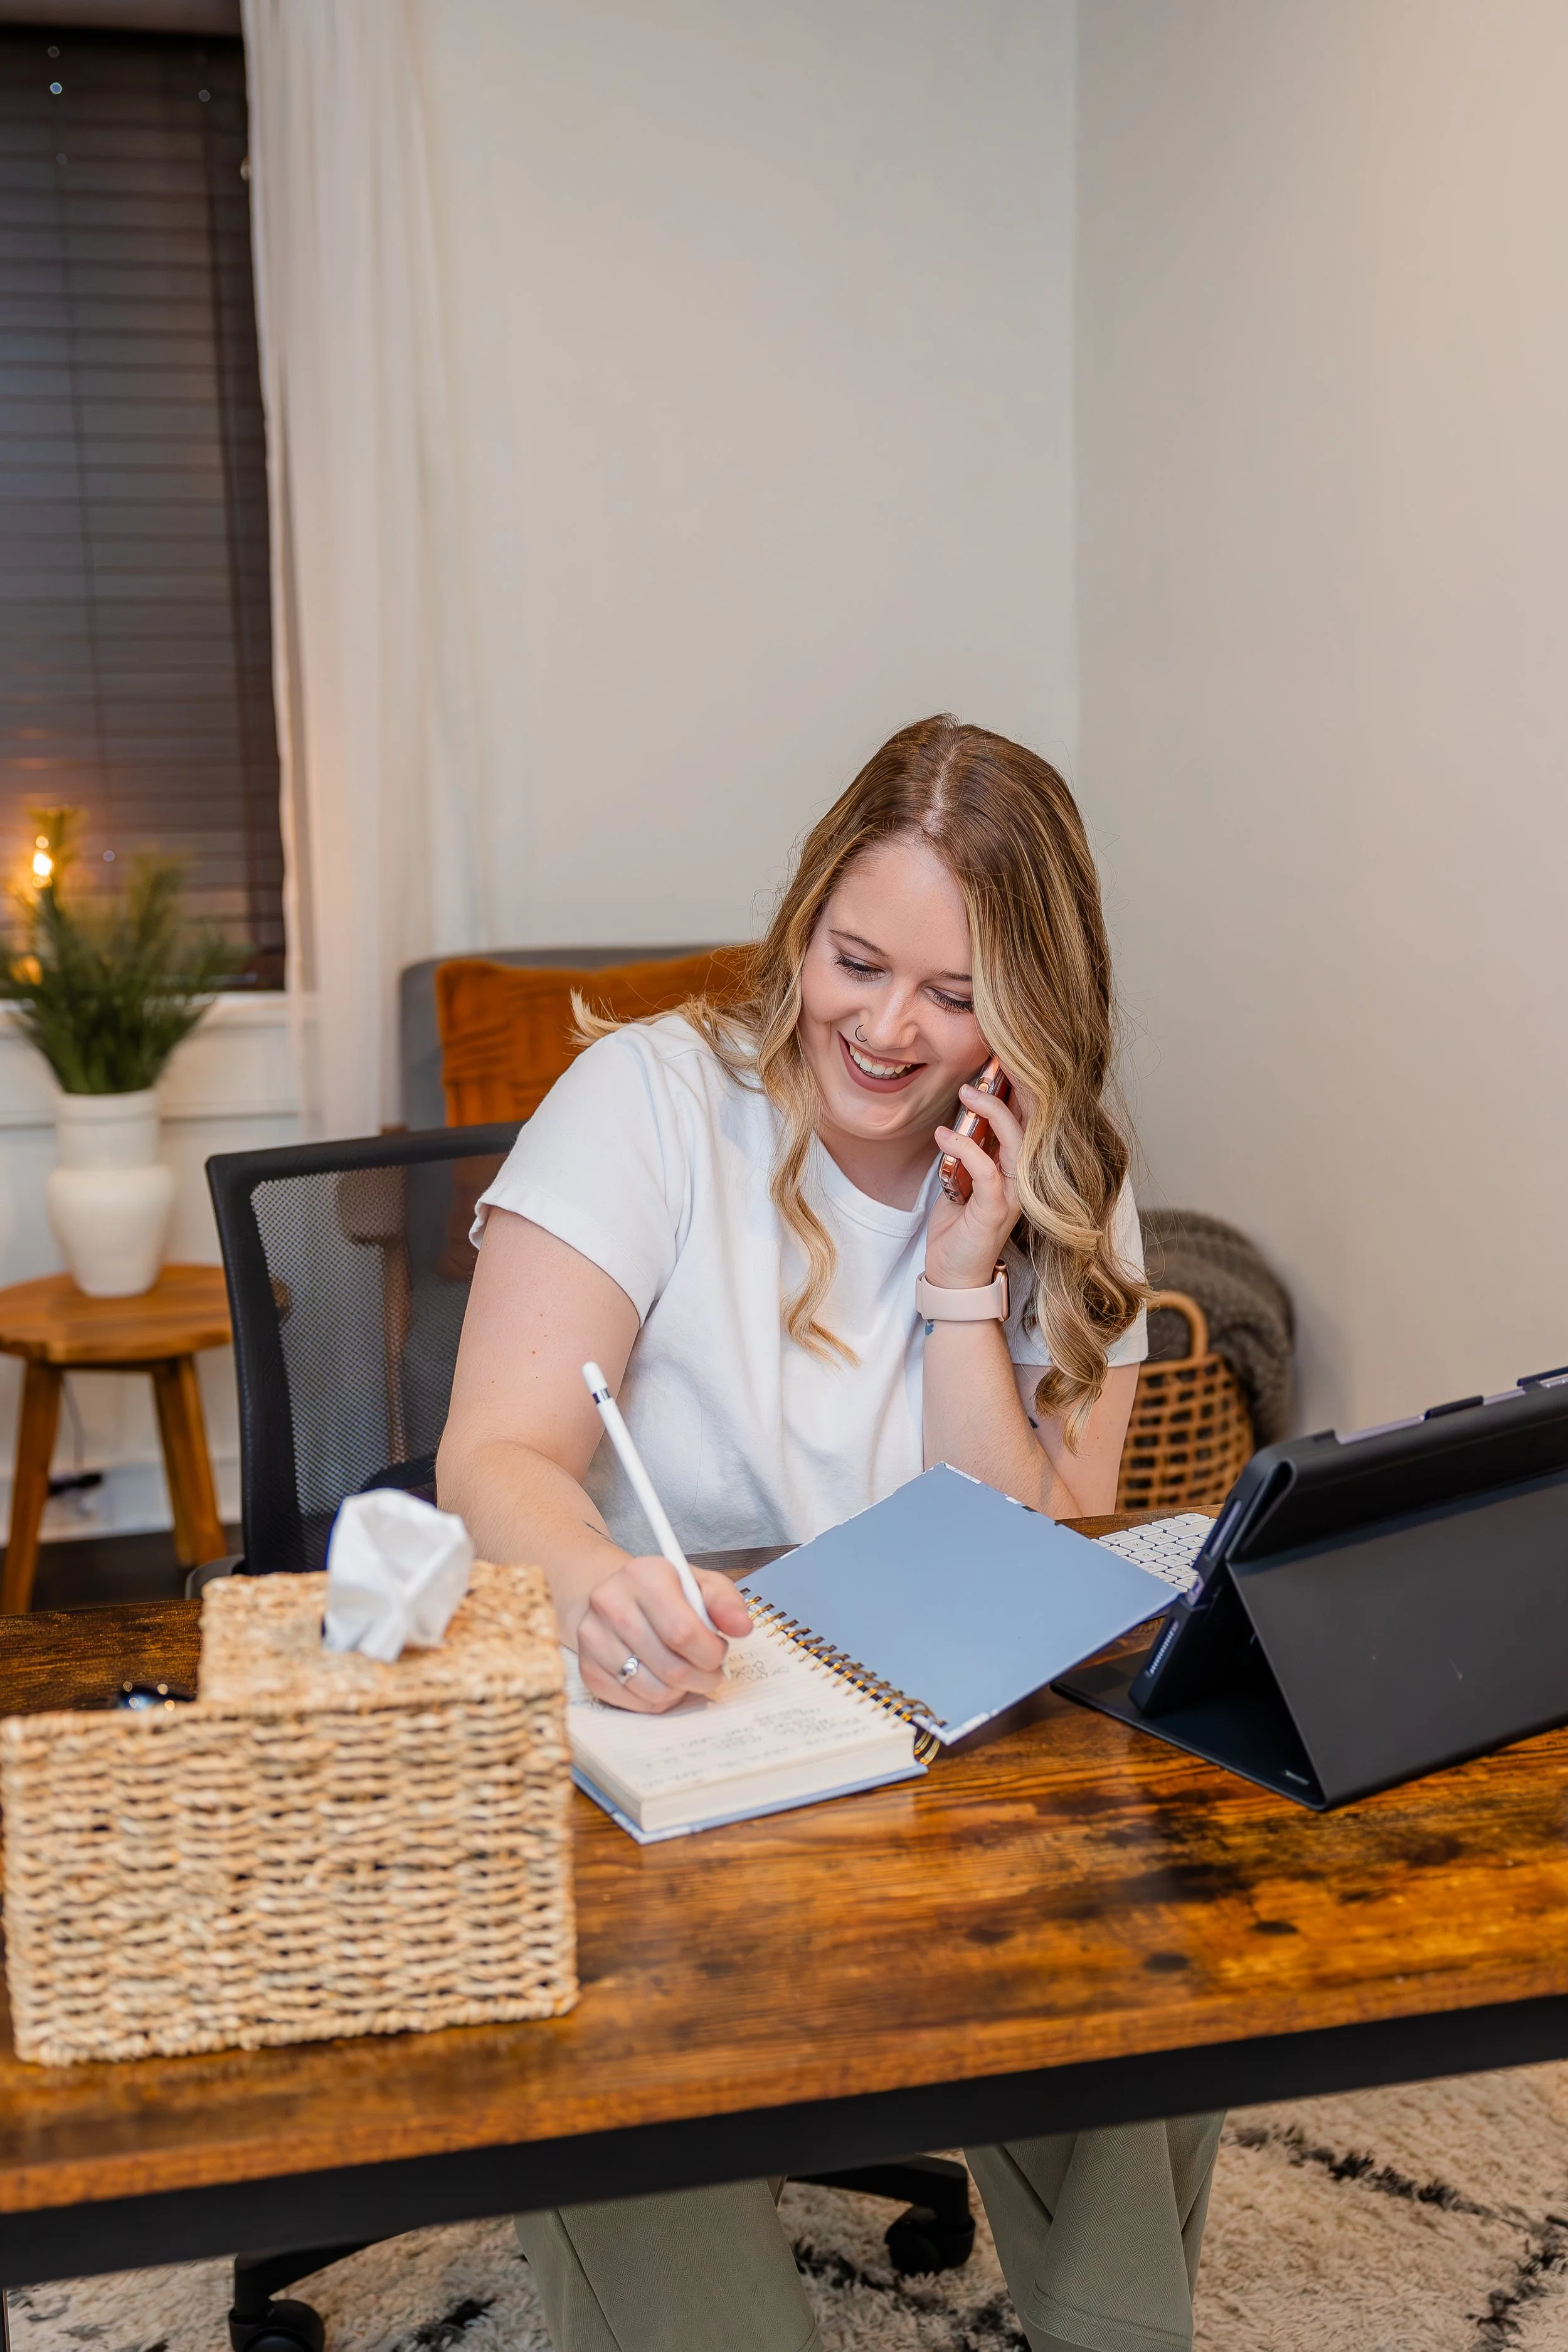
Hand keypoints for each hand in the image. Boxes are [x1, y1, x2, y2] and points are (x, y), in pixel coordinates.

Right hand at [574, 1555, 753, 1712]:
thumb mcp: (699, 1584)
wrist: (615, 1598)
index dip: (711, 1653)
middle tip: (709, 1670)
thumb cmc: (664, 1594)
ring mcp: (593, 1639)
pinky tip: (662, 1679)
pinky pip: (634, 1703)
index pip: (683, 1632)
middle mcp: (610, 1604)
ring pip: (654, 1690)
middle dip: (702, 1677)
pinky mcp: (588, 1669)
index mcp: (643, 1576)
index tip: (718, 1652)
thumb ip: (725, 1602)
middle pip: (671, 1666)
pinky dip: (658, 1700)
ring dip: (681, 1690)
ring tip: (687, 1674)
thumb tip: (741, 1627)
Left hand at [927, 1066, 1031, 1289]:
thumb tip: (959, 1118)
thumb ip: (967, 1153)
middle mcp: (1023, 1180)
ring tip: (966, 1093)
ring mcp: (1014, 1195)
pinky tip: (944, 1135)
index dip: (1020, 1090)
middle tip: (987, 1067)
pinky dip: (966, 1148)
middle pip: (1032, 1124)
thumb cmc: (957, 1230)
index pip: (1028, 1121)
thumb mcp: (960, 1181)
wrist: (952, 1277)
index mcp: (1017, 1169)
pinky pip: (988, 1170)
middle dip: (1012, 1090)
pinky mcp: (996, 1210)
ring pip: (1016, 1142)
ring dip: (991, 1113)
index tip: (1002, 1060)